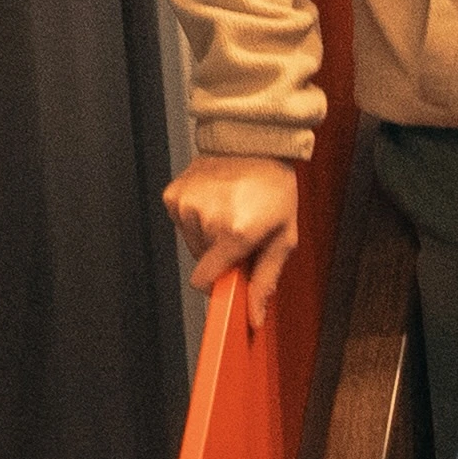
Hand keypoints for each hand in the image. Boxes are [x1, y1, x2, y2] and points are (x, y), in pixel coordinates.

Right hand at [156, 148, 300, 287]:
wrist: (252, 142)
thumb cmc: (273, 187)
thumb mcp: (283, 237)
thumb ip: (266, 279)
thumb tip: (255, 316)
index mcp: (236, 233)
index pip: (205, 281)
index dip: (216, 283)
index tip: (228, 276)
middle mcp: (207, 219)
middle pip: (201, 262)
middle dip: (220, 254)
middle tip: (240, 231)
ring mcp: (187, 204)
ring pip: (191, 242)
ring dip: (208, 235)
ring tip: (229, 211)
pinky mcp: (174, 194)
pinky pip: (181, 222)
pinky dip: (196, 218)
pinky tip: (214, 201)